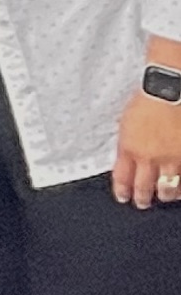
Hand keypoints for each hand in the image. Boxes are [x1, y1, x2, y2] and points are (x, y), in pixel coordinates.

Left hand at [112, 85, 180, 207]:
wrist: (170, 91)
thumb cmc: (148, 99)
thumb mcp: (127, 122)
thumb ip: (128, 142)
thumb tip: (127, 153)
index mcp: (129, 149)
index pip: (122, 178)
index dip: (123, 191)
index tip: (124, 197)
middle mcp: (149, 158)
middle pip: (144, 188)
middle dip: (143, 198)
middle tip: (143, 203)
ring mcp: (172, 159)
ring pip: (169, 187)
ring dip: (167, 194)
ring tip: (167, 196)